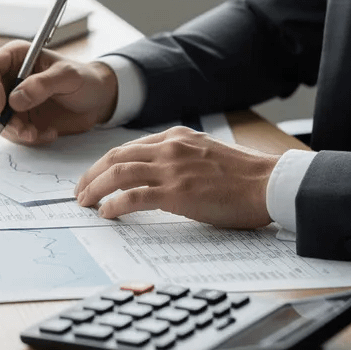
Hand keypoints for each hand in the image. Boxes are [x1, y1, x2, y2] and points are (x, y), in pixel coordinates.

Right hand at [0, 40, 118, 145]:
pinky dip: (26, 137)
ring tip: (38, 133)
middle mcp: (8, 78)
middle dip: (1, 117)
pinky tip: (47, 133)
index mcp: (15, 57)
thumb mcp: (69, 76)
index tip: (1, 107)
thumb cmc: (84, 80)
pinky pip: (10, 133)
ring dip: (14, 131)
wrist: (96, 101)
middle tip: (23, 128)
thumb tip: (14, 100)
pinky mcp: (18, 119)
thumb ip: (42, 84)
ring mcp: (10, 100)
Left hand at [74, 126, 276, 228]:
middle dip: (91, 174)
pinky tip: (106, 213)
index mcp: (177, 137)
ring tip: (84, 202)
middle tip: (80, 191)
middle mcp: (170, 148)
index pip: (130, 147)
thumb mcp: (207, 153)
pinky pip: (133, 197)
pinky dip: (114, 204)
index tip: (96, 176)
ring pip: (118, 173)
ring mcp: (172, 169)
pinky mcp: (177, 192)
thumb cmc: (246, 176)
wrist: (270, 183)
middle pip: (115, 156)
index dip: (106, 162)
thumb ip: (182, 157)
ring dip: (95, 188)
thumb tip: (162, 175)